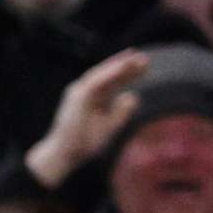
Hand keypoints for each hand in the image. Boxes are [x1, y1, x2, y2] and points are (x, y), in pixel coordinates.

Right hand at [29, 48, 150, 185]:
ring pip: (102, 73)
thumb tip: (133, 96)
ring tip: (134, 58)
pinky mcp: (77, 96)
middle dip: (126, 66)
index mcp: (95, 98)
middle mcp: (87, 91)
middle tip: (145, 58)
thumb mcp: (110, 126)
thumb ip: (121, 112)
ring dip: (118, 65)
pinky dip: (108, 73)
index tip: (144, 66)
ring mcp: (80, 92)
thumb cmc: (85, 142)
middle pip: (109, 75)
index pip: (114, 82)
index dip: (129, 73)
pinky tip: (122, 68)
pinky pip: (95, 81)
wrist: (67, 154)